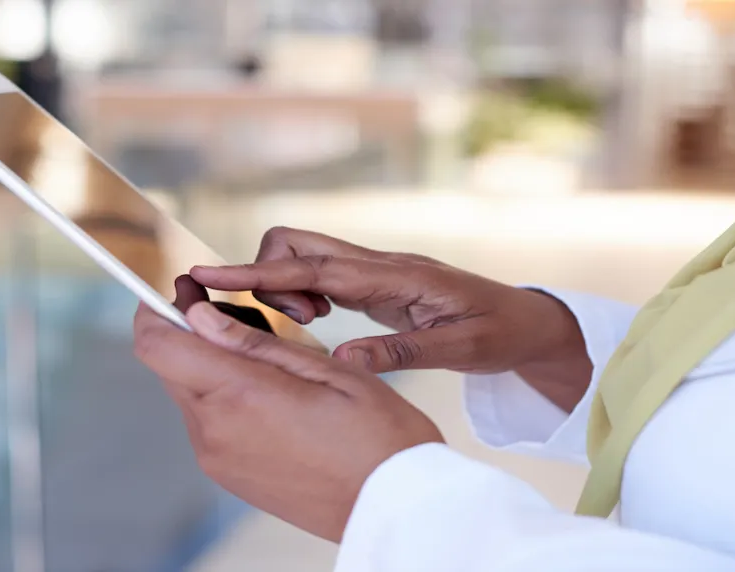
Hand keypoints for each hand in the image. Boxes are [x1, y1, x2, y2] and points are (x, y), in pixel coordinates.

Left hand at [134, 276, 442, 541]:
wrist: (394, 507)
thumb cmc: (377, 435)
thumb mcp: (325, 370)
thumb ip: (254, 342)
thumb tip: (197, 315)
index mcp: (238, 394)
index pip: (156, 342)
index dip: (158, 307)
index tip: (187, 289)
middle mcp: (214, 429)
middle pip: (170, 365)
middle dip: (194, 333)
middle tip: (248, 318)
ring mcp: (217, 457)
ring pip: (190, 392)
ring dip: (214, 367)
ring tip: (274, 364)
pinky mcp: (228, 475)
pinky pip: (208, 423)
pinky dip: (226, 399)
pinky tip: (274, 399)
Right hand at [190, 228, 590, 409]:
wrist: (528, 320)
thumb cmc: (499, 332)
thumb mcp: (461, 350)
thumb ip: (402, 352)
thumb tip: (342, 360)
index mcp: (394, 276)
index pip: (310, 266)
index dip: (255, 273)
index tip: (206, 275)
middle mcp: (377, 264)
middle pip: (295, 244)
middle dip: (266, 275)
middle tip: (290, 321)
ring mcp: (373, 270)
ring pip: (303, 256)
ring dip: (283, 285)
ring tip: (306, 324)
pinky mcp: (371, 283)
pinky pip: (318, 274)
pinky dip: (299, 292)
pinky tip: (314, 320)